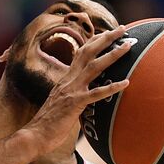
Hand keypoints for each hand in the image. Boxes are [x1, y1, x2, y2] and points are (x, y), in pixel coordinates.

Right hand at [27, 27, 130, 151]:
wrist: (35, 134)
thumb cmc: (50, 122)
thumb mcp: (62, 101)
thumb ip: (73, 93)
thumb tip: (86, 93)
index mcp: (66, 78)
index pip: (81, 52)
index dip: (95, 40)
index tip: (109, 32)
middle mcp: (69, 79)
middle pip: (88, 51)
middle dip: (106, 38)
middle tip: (122, 29)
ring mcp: (72, 90)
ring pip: (94, 66)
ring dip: (112, 54)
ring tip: (128, 46)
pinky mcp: (75, 104)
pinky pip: (96, 93)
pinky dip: (112, 87)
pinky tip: (126, 83)